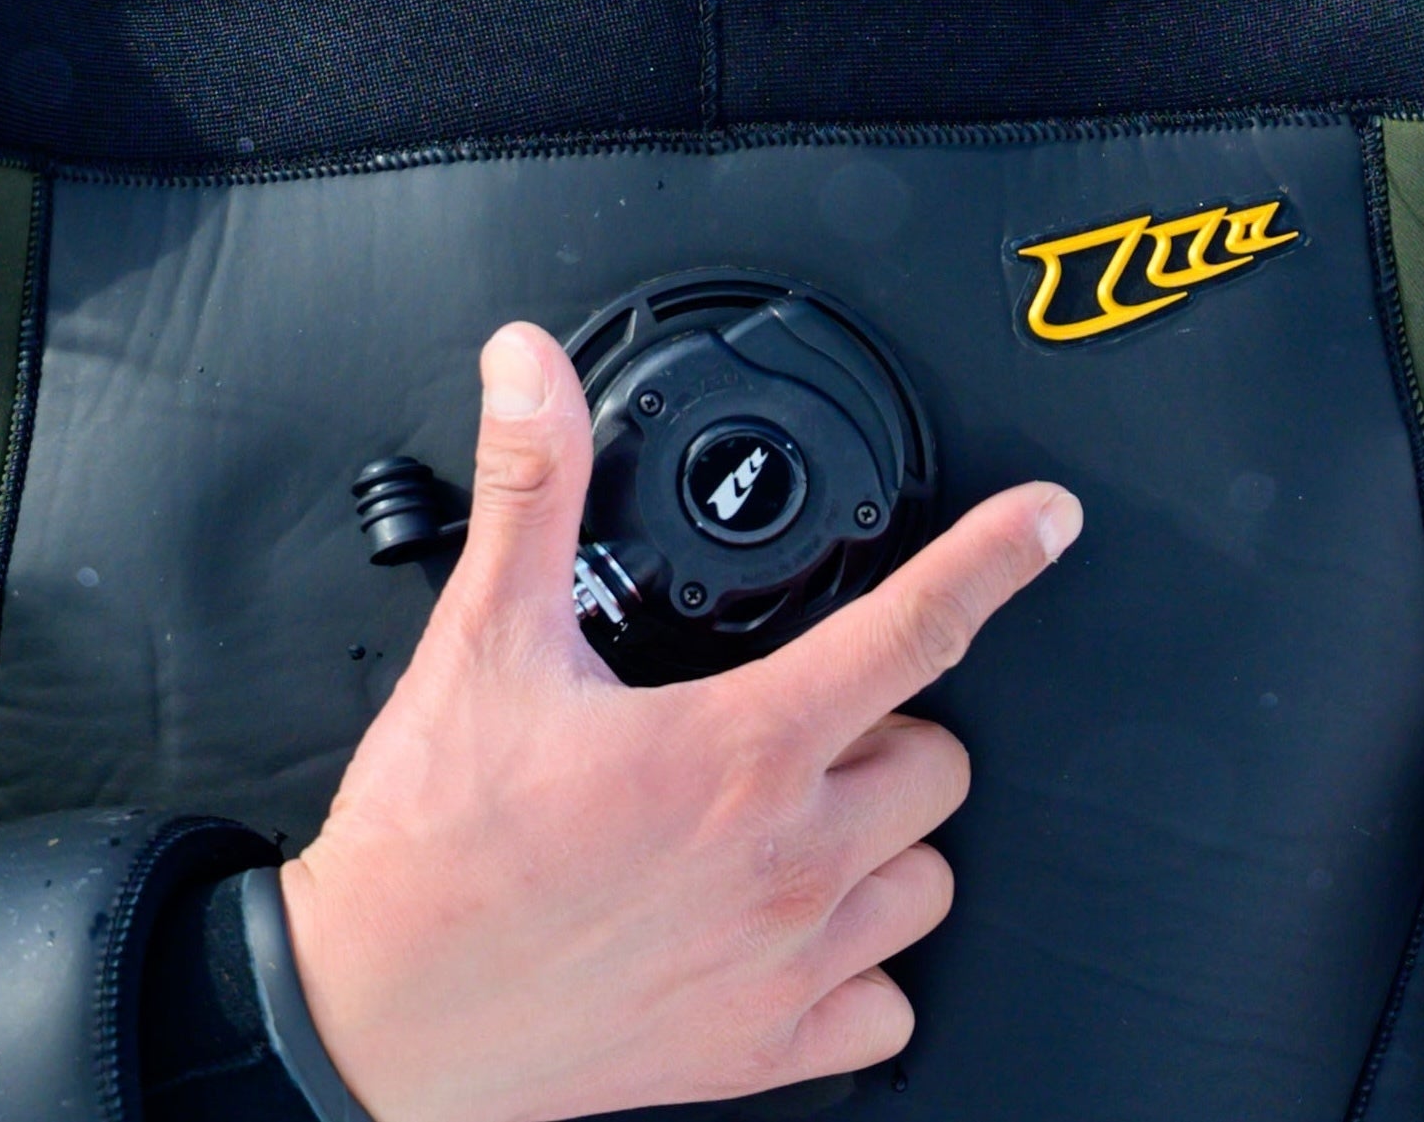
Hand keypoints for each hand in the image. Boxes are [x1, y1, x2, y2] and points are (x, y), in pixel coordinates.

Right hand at [275, 322, 1079, 1121]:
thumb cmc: (432, 850)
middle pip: (937, 760)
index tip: (1047, 523)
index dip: (996, 559)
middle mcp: (786, 861)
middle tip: (798, 714)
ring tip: (794, 814)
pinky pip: (888, 1009)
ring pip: (927, 881)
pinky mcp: (761, 1053)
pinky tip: (790, 924)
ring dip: (884, 837)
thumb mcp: (483, 639)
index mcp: (737, 748)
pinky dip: (860, 965)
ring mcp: (784, 966)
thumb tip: (529, 371)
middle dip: (886, 723)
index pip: (914, 629)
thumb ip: (529, 486)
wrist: (377, 1022)